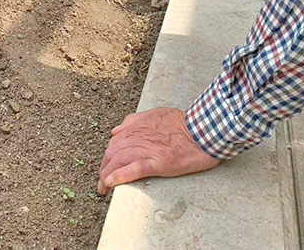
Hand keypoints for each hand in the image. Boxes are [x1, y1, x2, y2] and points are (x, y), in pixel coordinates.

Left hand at [97, 107, 218, 194]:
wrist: (202, 129)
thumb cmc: (182, 123)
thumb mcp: (155, 114)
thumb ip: (134, 121)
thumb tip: (116, 131)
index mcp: (137, 127)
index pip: (114, 143)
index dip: (107, 157)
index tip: (105, 167)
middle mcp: (138, 137)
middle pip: (112, 154)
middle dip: (103, 169)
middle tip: (101, 184)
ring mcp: (147, 149)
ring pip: (118, 162)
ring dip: (106, 176)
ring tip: (103, 188)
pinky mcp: (157, 162)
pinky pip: (133, 169)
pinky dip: (119, 176)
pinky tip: (111, 184)